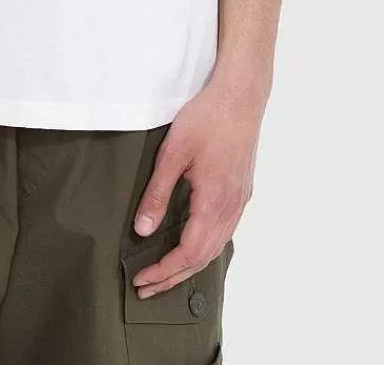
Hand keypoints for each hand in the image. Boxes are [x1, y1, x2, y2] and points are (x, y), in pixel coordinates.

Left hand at [129, 82, 260, 296]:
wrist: (241, 95)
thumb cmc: (207, 117)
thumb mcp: (173, 153)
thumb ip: (157, 193)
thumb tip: (143, 230)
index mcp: (214, 202)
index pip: (188, 253)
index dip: (164, 272)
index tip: (141, 280)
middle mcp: (231, 208)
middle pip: (203, 257)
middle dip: (173, 277)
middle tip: (147, 288)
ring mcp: (240, 200)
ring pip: (216, 246)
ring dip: (190, 264)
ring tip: (166, 273)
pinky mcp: (242, 190)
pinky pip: (225, 231)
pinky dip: (206, 247)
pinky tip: (193, 244)